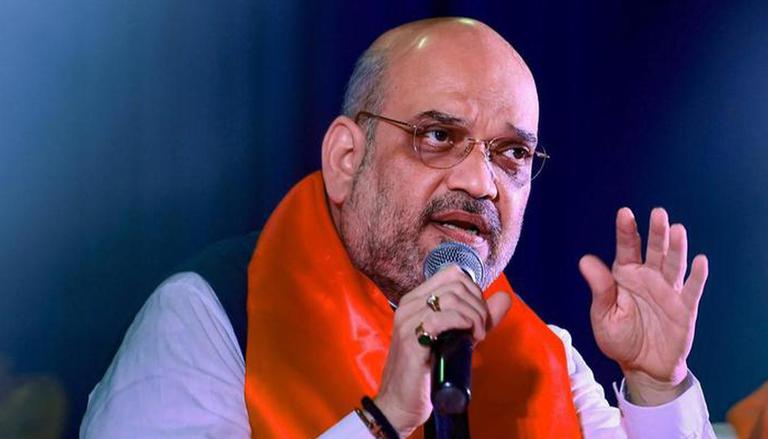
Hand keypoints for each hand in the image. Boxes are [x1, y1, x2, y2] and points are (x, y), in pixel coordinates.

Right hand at [374, 265, 510, 436]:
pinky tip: (470, 338)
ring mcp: (408, 320)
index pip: (452, 273)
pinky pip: (443, 316)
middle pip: (456, 283)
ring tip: (477, 336)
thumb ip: (479, 317)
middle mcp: (409, 304)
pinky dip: (464, 323)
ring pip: (453, 297)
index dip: (474, 291)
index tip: (479, 316)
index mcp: (416, 300)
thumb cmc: (426, 373)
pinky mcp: (411, 339)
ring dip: (475, 316)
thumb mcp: (458, 339)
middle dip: (478, 304)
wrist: (400, 404)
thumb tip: (504, 297)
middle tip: (481, 329)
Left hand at [579, 208, 708, 404]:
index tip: (625, 213)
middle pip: (654, 250)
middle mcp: (648, 278)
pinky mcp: (684, 308)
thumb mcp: (603, 314)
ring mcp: (668, 291)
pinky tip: (700, 261)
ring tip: (677, 230)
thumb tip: (585, 260)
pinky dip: (697, 276)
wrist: (642, 366)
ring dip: (677, 248)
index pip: (627, 248)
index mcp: (625, 275)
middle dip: (657, 232)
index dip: (626, 230)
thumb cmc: (619, 338)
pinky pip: (691, 290)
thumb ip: (599, 288)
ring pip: (674, 265)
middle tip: (658, 213)